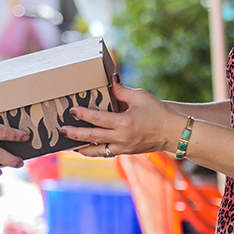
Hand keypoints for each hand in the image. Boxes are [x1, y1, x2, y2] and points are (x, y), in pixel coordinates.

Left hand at [58, 78, 184, 158]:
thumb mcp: (140, 96)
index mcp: (124, 122)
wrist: (173, 133)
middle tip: (61, 129)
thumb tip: (109, 79)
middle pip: (92, 137)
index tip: (72, 110)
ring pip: (96, 151)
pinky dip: (93, 151)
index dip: (83, 115)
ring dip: (81, 147)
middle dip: (75, 134)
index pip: (98, 119)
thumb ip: (121, 90)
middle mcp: (122, 137)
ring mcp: (122, 147)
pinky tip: (83, 148)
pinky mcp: (124, 152)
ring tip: (67, 144)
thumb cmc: (158, 112)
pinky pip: (104, 153)